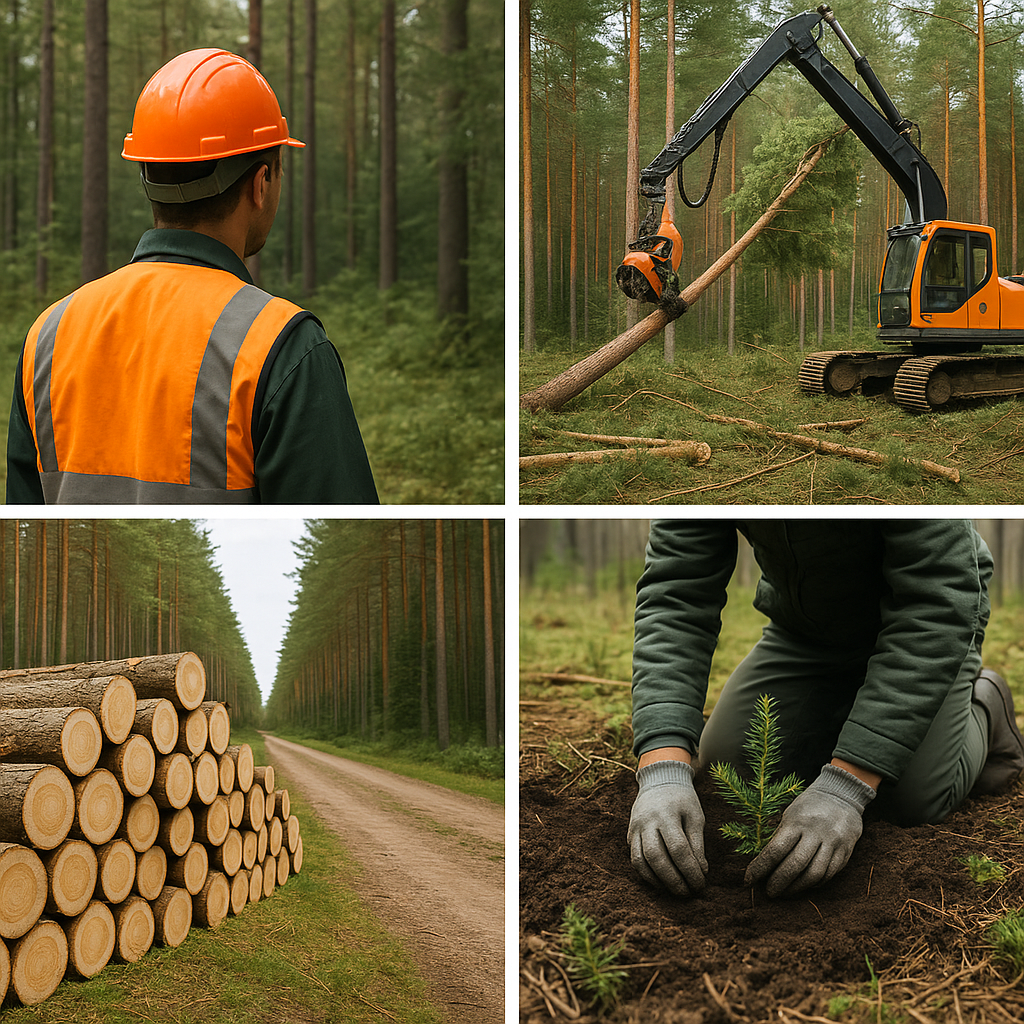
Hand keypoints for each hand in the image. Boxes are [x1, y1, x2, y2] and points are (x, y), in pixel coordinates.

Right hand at [628, 760, 706, 895]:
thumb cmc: (682, 799)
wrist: (659, 780)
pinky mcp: (629, 834)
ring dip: (659, 881)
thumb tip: (701, 872)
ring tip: (675, 890)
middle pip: (657, 858)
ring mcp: (635, 828)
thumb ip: (697, 844)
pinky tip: (661, 882)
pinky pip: (634, 859)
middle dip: (674, 880)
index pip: (679, 849)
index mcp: (667, 814)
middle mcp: (647, 821)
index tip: (701, 884)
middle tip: (688, 892)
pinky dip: (647, 875)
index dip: (690, 871)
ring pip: (641, 861)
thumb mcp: (695, 816)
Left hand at [746, 763, 875, 897]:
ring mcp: (833, 844)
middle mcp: (816, 833)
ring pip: (814, 874)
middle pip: (795, 865)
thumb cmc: (809, 806)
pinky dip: (814, 884)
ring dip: (797, 888)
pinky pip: (829, 875)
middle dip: (779, 882)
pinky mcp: (845, 853)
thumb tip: (763, 863)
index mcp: (797, 822)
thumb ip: (780, 837)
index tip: (748, 880)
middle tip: (769, 893)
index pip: (775, 850)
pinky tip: (804, 885)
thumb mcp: (790, 814)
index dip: (760, 868)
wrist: (842, 795)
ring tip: (785, 893)